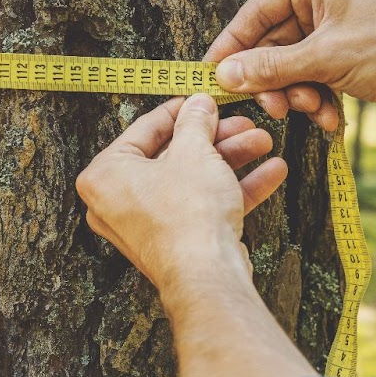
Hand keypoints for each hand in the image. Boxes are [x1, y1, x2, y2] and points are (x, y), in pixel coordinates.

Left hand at [77, 94, 288, 293]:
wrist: (206, 275)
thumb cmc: (187, 216)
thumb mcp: (194, 151)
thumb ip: (195, 122)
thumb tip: (198, 105)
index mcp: (106, 175)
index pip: (145, 129)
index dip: (181, 111)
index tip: (200, 101)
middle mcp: (119, 202)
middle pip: (175, 156)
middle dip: (217, 139)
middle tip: (242, 124)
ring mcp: (148, 225)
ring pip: (194, 180)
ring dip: (232, 160)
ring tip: (262, 143)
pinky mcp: (176, 242)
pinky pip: (203, 206)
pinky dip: (234, 189)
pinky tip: (269, 172)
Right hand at [205, 0, 375, 128]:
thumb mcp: (326, 59)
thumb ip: (271, 68)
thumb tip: (224, 76)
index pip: (257, 11)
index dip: (232, 46)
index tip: (211, 77)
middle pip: (274, 44)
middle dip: (274, 80)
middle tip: (273, 109)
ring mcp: (339, 27)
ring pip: (295, 66)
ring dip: (299, 94)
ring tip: (314, 111)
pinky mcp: (351, 54)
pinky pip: (317, 77)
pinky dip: (320, 99)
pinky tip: (332, 120)